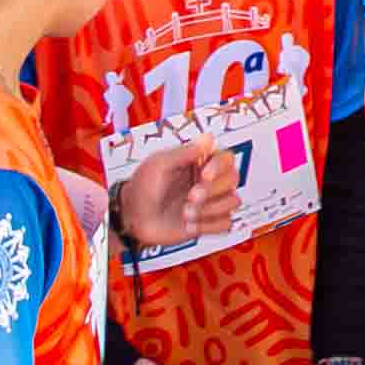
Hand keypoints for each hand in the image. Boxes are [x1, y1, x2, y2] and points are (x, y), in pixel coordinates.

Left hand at [109, 140, 232, 259]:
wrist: (131, 219)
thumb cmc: (141, 188)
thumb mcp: (158, 165)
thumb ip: (184, 152)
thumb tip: (208, 138)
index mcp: (198, 163)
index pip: (226, 158)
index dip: (219, 167)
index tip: (203, 175)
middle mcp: (208, 181)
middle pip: (233, 179)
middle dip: (211, 191)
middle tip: (190, 198)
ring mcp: (209, 202)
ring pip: (233, 201)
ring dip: (210, 209)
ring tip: (185, 213)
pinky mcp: (208, 223)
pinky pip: (226, 223)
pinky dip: (210, 226)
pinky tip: (190, 225)